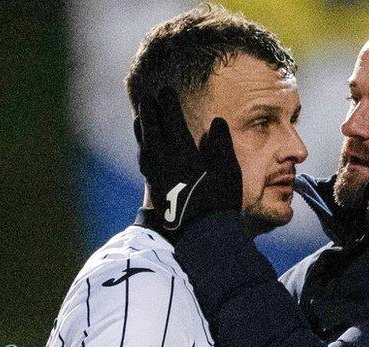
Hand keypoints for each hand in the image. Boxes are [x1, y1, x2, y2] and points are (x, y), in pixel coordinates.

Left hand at [135, 87, 241, 240]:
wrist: (201, 234)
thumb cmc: (219, 200)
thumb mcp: (228, 170)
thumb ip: (221, 143)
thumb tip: (216, 122)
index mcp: (182, 151)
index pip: (171, 119)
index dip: (168, 103)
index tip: (165, 90)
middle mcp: (163, 160)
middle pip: (152, 129)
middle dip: (150, 112)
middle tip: (147, 98)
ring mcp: (156, 175)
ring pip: (145, 146)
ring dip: (142, 130)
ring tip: (140, 119)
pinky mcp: (155, 189)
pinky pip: (145, 162)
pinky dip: (143, 149)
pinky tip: (145, 151)